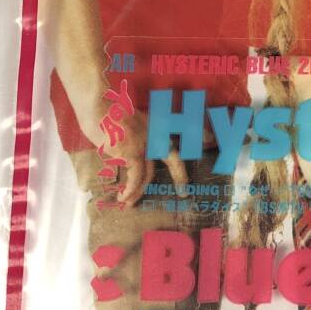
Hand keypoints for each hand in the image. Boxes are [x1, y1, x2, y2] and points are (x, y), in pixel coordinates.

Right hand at [76, 80, 188, 207]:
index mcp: (157, 123)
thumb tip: (132, 148)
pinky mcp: (132, 152)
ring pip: (149, 174)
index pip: (184, 128)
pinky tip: (123, 198)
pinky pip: (134, 177)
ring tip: (130, 203)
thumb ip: (136, 131)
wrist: (99, 106)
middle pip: (173, 158)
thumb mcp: (129, 118)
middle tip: (184, 191)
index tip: (211, 139)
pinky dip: (129, 189)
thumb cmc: (109, 112)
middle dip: (180, 175)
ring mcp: (145, 143)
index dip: (200, 133)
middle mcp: (156, 133)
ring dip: (138, 191)